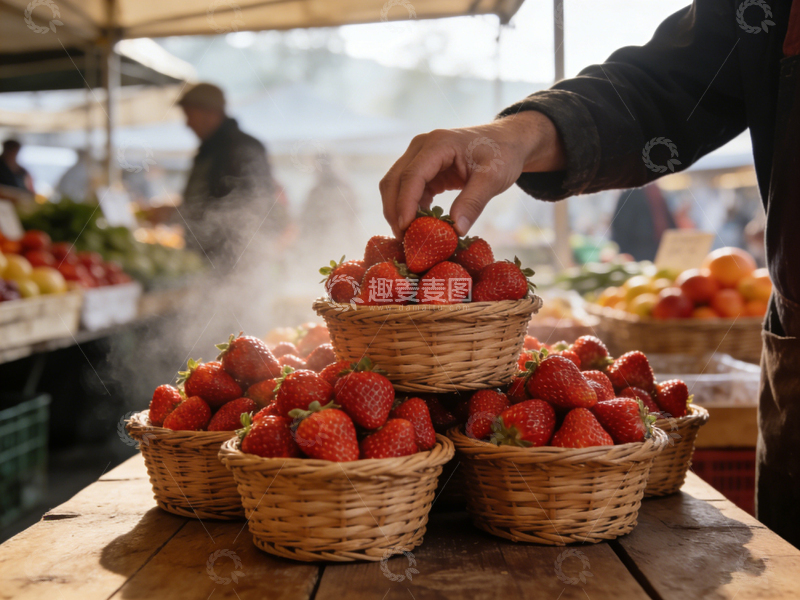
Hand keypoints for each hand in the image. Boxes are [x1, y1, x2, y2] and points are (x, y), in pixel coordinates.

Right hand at [379, 111, 565, 236]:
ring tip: (409, 237)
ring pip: (395, 186)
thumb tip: (456, 230)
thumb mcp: (493, 178)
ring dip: (398, 212)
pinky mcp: (423, 169)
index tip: (405, 229)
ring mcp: (419, 157)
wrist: (506, 142)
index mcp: (437, 144)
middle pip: (394, 181)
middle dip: (394, 211)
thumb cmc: (502, 154)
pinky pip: (408, 191)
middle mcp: (421, 147)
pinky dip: (410, 209)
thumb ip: (473, 202)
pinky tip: (419, 226)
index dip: (405, 204)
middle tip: (404, 240)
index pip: (412, 176)